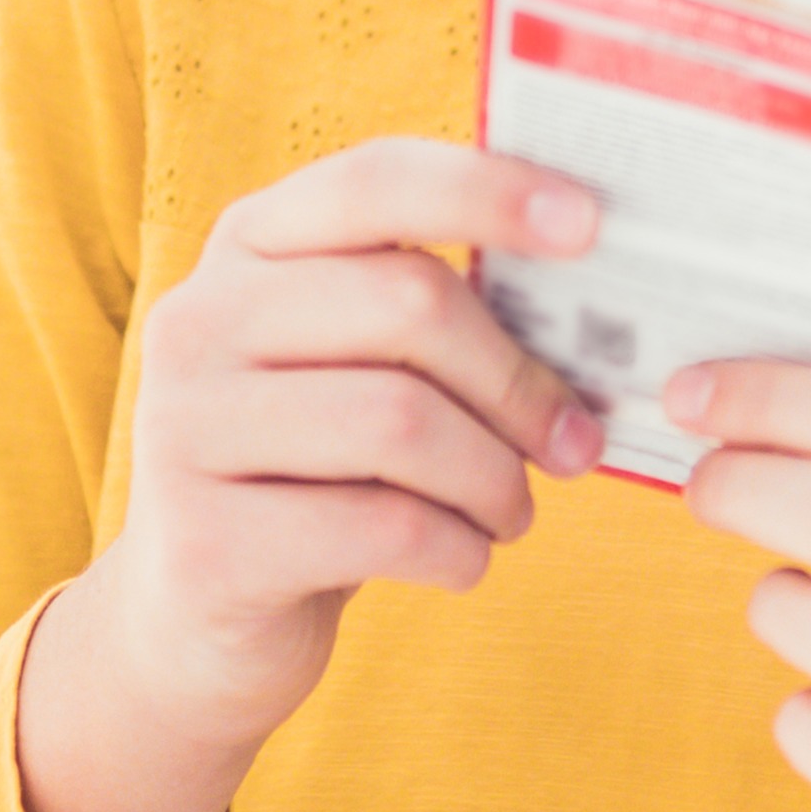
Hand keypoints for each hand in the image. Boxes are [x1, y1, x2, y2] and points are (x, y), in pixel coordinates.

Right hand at [21, 135, 605, 811]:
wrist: (190, 634)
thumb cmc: (323, 473)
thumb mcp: (374, 372)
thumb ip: (457, 307)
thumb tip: (621, 273)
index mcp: (256, 250)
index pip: (378, 177)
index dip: (492, 188)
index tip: (596, 224)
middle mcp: (206, 323)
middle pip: (410, 313)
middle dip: (521, 379)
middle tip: (578, 435)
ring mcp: (189, 430)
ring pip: (399, 420)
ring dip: (492, 475)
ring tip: (515, 512)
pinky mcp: (206, 541)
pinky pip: (379, 525)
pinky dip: (453, 547)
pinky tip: (463, 563)